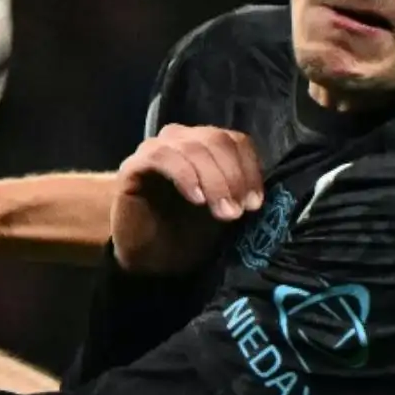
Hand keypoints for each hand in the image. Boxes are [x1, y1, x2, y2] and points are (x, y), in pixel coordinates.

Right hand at [113, 125, 263, 274]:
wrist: (144, 254)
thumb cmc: (184, 233)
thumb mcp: (221, 213)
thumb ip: (239, 196)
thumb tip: (260, 194)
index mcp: (206, 147)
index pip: (236, 140)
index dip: (250, 168)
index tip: (256, 203)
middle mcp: (182, 140)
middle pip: (217, 140)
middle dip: (234, 176)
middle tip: (239, 211)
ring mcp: (157, 148)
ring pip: (193, 147)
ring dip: (214, 180)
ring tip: (223, 212)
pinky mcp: (134, 164)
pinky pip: (163, 157)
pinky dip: (185, 176)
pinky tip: (196, 200)